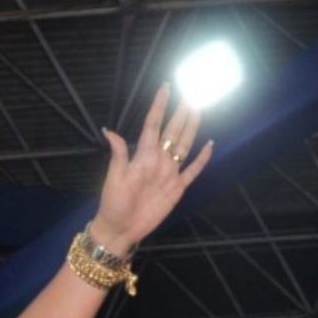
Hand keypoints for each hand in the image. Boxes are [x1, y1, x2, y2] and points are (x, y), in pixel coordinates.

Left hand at [90, 84, 212, 254]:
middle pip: (173, 131)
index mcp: (143, 156)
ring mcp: (169, 173)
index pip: (153, 125)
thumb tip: (109, 130)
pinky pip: (193, 170)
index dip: (159, 107)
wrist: (120, 229)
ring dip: (192, 127)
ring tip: (199, 108)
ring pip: (184, 145)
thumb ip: (118, 154)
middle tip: (194, 91)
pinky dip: (201, 158)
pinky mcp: (177, 188)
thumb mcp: (114, 178)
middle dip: (182, 112)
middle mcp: (158, 160)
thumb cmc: (113, 204)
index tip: (166, 87)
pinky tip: (209, 144)